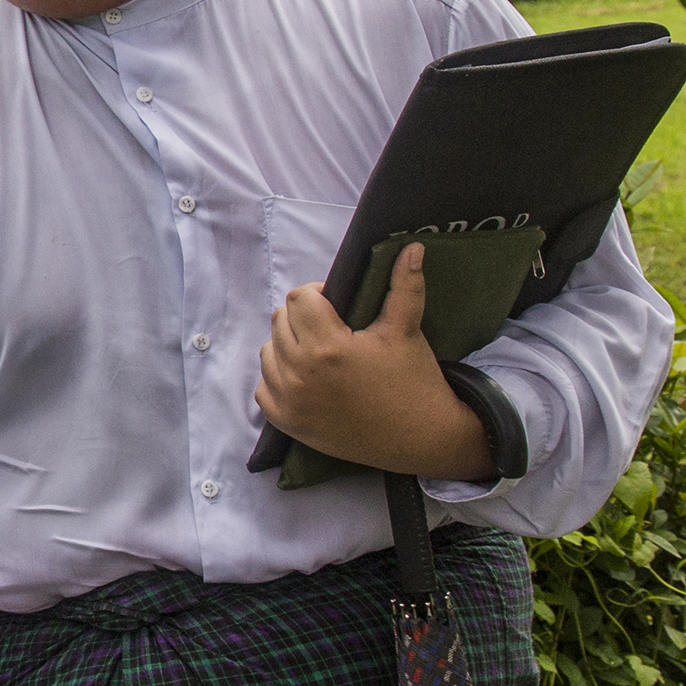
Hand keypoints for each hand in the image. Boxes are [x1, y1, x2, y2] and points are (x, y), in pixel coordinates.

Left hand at [257, 243, 493, 480]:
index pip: (299, 298)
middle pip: (280, 321)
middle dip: (303, 318)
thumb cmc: (414, 381)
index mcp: (328, 346)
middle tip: (331, 329)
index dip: (317, 295)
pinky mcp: (287, 422)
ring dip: (288, 346)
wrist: (422, 438)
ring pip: (268, 351)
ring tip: (320, 353)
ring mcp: (291, 400)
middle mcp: (301, 373)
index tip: (336, 306)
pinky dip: (280, 378)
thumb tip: (411, 247)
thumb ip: (404, 286)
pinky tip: (307, 378)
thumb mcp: (406, 331)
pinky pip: (264, 386)